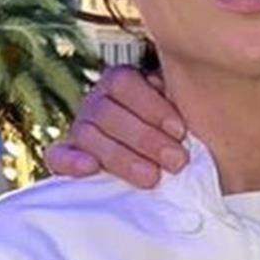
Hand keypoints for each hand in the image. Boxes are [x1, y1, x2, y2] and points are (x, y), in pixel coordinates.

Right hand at [44, 65, 187, 189]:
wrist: (161, 164)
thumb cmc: (176, 134)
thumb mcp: (183, 112)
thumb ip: (184, 102)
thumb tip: (201, 100)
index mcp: (121, 82)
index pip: (125, 82)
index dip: (151, 106)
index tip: (180, 131)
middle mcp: (97, 101)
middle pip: (107, 112)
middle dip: (145, 139)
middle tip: (176, 161)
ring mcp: (80, 128)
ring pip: (87, 134)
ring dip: (121, 157)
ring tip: (152, 177)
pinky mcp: (67, 156)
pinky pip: (58, 155)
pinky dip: (71, 162)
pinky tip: (90, 170)